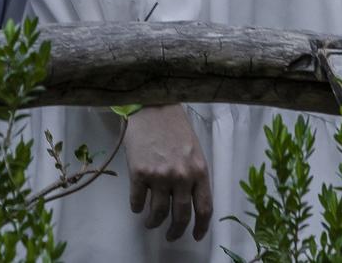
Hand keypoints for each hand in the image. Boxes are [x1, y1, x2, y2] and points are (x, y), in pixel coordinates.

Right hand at [122, 104, 210, 241]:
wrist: (152, 106)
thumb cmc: (174, 126)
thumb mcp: (194, 149)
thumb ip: (194, 174)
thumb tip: (190, 200)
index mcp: (200, 170)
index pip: (204, 208)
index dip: (201, 227)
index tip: (196, 235)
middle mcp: (182, 176)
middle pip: (181, 216)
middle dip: (176, 231)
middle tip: (171, 235)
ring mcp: (160, 175)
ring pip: (158, 213)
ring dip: (153, 222)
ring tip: (151, 223)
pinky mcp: (139, 173)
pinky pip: (137, 202)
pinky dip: (137, 208)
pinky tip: (138, 206)